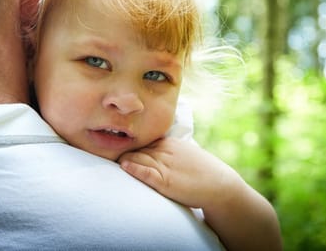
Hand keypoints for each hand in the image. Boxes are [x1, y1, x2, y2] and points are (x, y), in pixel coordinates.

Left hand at [118, 137, 237, 208]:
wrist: (219, 185)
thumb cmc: (202, 171)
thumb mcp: (183, 152)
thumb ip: (166, 150)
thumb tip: (151, 152)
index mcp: (168, 143)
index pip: (141, 141)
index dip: (127, 145)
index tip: (114, 147)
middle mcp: (164, 151)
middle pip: (135, 148)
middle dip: (121, 151)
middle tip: (105, 154)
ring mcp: (165, 165)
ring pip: (137, 157)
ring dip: (123, 160)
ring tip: (108, 162)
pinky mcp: (166, 181)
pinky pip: (146, 172)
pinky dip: (134, 169)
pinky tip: (125, 166)